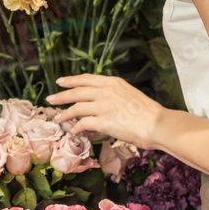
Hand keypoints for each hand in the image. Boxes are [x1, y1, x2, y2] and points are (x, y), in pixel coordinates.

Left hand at [46, 74, 163, 149]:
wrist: (158, 124)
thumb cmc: (149, 113)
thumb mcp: (130, 95)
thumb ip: (115, 95)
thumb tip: (104, 102)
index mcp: (113, 82)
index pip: (86, 78)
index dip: (71, 80)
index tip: (61, 82)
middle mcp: (106, 91)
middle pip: (77, 91)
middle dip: (61, 95)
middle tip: (51, 98)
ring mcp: (103, 106)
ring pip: (76, 107)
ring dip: (65, 113)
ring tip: (58, 118)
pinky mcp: (103, 121)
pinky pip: (83, 123)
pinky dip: (76, 127)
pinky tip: (74, 131)